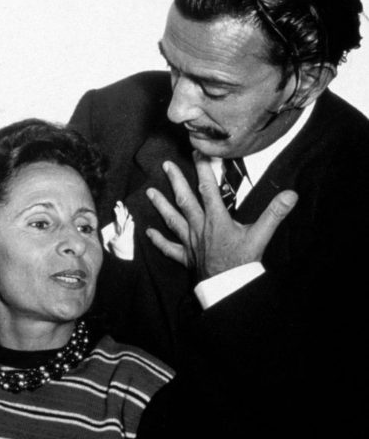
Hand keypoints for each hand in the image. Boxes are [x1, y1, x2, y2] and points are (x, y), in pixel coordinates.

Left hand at [145, 156, 297, 279]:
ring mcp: (190, 242)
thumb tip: (290, 195)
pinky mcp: (186, 256)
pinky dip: (158, 241)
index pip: (208, 189)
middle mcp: (199, 227)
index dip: (203, 169)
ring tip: (150, 192)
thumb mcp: (261, 235)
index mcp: (216, 219)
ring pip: (173, 220)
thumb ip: (275, 213)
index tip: (198, 152)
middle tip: (165, 164)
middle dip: (176, 181)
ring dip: (161, 205)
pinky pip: (169, 248)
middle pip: (185, 200)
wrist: (228, 286)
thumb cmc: (243, 262)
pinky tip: (148, 233)